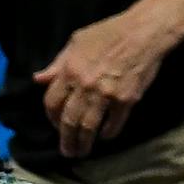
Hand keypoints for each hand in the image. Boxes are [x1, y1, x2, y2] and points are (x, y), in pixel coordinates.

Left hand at [32, 12, 164, 159]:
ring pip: (88, 126)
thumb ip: (57, 64)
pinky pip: (114, 123)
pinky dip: (108, 133)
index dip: (50, 117)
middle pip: (68, 120)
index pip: (51, 103)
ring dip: (83, 143)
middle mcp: (84, 86)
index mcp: (69, 71)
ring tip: (81, 151)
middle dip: (66, 139)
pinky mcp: (127, 99)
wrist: (145, 31)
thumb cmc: (110, 32)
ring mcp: (106, 94)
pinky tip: (105, 137)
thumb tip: (38, 79)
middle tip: (67, 150)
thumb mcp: (77, 41)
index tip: (55, 125)